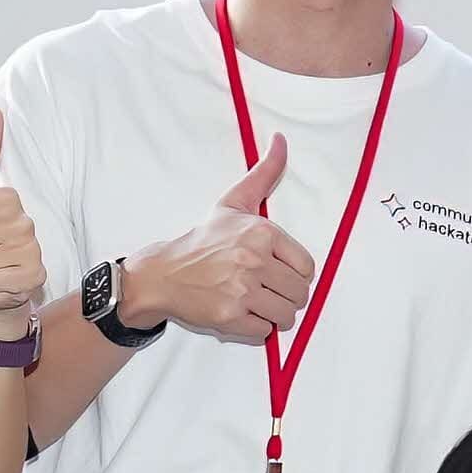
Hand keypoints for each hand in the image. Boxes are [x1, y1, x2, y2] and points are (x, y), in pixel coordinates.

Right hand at [123, 136, 316, 342]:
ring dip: (273, 315)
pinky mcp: (230, 317)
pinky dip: (254, 328)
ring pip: (287, 316)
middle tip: (261, 288)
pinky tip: (238, 311)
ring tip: (252, 301)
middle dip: (285, 296)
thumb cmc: (204, 240)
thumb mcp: (234, 203)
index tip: (273, 270)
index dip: (293, 274)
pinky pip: (265, 332)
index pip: (307, 268)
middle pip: (300, 295)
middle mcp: (253, 260)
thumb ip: (264, 173)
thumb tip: (282, 140)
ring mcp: (241, 289)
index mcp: (261, 233)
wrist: (164, 273)